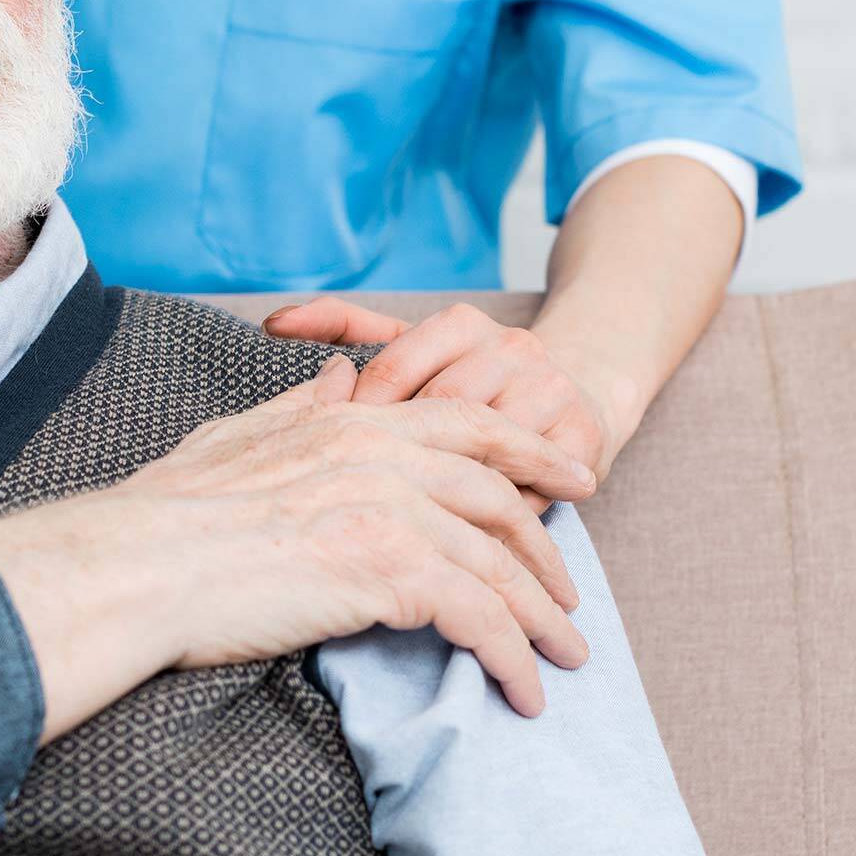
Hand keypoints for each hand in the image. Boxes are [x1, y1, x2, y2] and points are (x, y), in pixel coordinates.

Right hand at [0, 355, 595, 733]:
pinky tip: (523, 691)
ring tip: (565, 660)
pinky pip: (477, 616)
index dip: (531, 452)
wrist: (138, 565)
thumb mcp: (236, 437)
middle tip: (572, 597)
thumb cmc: (166, 515)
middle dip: (547, 551)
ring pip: (499, 563)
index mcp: (352, 420)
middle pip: (500, 497)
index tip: (573, 480)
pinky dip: (510, 658)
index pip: (469, 426)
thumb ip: (299, 407)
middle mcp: (384, 453)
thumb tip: (341, 377)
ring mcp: (391, 507)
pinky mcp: (389, 568)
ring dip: (541, 618)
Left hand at [265, 300, 633, 491]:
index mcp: (460, 324)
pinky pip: (526, 490)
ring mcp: (551, 392)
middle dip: (401, 463)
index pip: (392, 375)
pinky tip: (463, 535)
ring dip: (447, 495)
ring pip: (482, 456)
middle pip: (437, 415)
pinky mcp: (583, 438)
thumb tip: (272, 320)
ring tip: (414, 524)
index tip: (344, 462)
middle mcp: (510, 349)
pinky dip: (493, 517)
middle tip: (372, 503)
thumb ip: (345, 328)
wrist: (576, 393)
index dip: (361, 426)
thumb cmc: (471, 382)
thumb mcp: (411, 348)